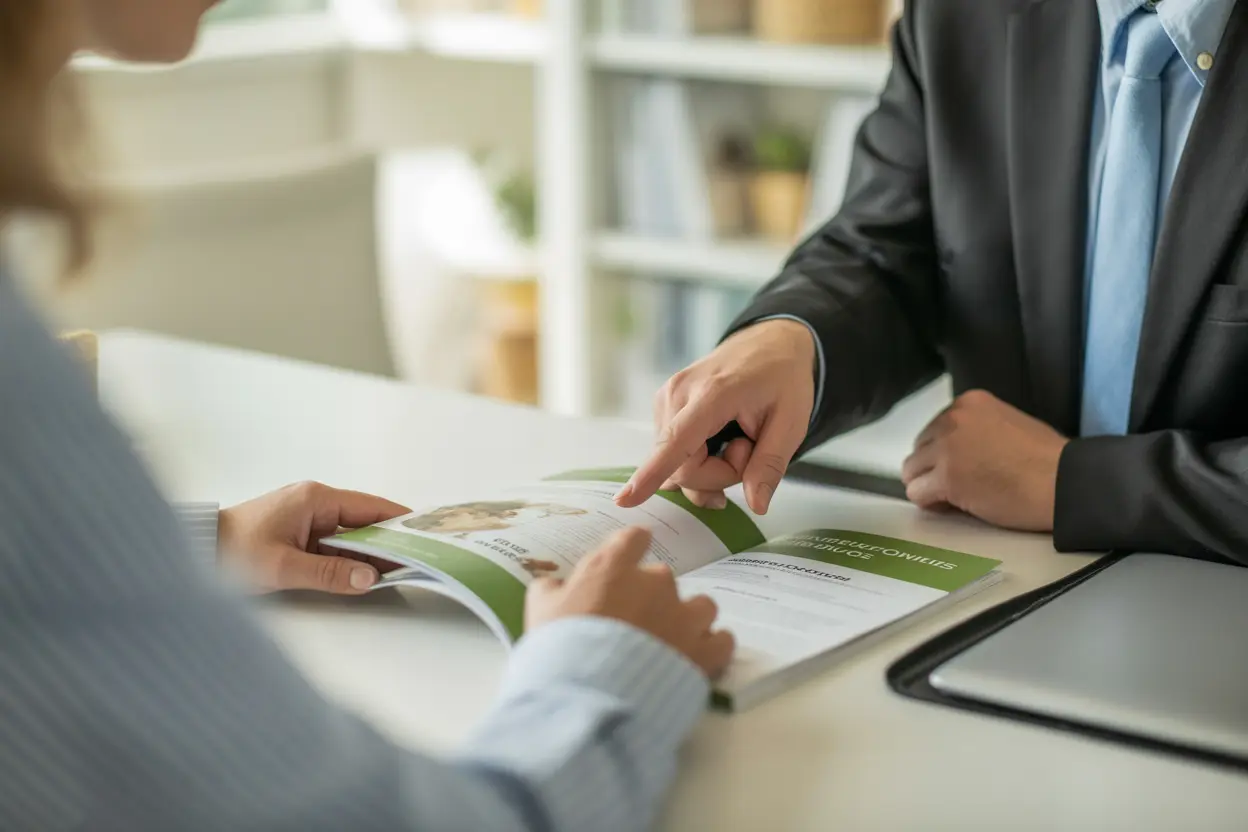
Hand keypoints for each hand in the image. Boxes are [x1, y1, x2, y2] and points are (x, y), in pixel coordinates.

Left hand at [218, 482, 409, 594]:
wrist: (194, 553)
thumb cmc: (232, 553)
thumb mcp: (284, 567)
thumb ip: (330, 573)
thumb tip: (371, 578)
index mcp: (315, 499)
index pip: (371, 507)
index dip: (400, 522)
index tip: (427, 534)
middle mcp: (315, 503)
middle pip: (364, 523)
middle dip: (389, 542)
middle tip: (418, 559)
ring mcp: (307, 519)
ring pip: (350, 537)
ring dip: (369, 555)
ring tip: (399, 571)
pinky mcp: (299, 534)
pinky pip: (334, 546)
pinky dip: (350, 559)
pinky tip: (366, 575)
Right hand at [525, 527, 734, 678]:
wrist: (588, 696)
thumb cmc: (560, 647)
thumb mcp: (540, 610)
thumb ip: (552, 589)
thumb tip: (555, 585)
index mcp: (615, 567)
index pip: (634, 538)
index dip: (632, 549)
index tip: (630, 560)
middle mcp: (656, 584)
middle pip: (663, 578)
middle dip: (651, 598)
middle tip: (633, 625)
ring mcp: (684, 617)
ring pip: (700, 605)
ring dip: (687, 619)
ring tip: (671, 643)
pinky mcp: (704, 652)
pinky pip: (722, 640)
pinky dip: (712, 647)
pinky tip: (698, 657)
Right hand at [617, 319, 815, 514]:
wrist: (771, 341)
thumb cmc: (783, 377)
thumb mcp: (792, 423)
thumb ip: (770, 465)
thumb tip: (757, 505)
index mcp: (712, 394)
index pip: (676, 442)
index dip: (651, 475)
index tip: (625, 500)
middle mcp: (677, 394)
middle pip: (680, 468)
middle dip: (717, 476)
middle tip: (748, 449)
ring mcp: (666, 398)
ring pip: (674, 464)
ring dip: (709, 467)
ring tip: (737, 440)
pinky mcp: (664, 405)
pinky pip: (672, 452)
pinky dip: (697, 457)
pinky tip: (718, 440)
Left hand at [901, 390, 1068, 531]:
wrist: (1064, 482)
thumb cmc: (1048, 459)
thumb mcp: (1009, 424)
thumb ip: (979, 430)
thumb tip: (959, 449)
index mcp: (969, 402)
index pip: (935, 428)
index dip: (943, 452)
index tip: (961, 467)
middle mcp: (952, 419)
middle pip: (920, 448)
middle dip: (932, 468)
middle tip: (956, 485)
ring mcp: (947, 448)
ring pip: (912, 470)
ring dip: (929, 485)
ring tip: (953, 497)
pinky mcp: (947, 478)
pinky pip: (917, 493)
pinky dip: (929, 503)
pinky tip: (951, 506)